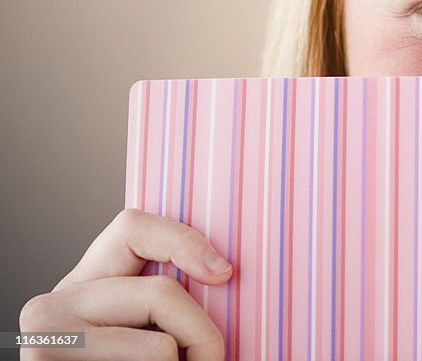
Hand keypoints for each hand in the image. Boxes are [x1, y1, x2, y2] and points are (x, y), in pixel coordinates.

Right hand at [19, 208, 230, 359]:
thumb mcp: (137, 328)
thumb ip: (157, 300)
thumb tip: (222, 271)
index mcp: (80, 283)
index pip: (132, 226)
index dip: (185, 241)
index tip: (224, 273)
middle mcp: (52, 306)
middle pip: (162, 293)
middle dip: (203, 333)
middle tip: (211, 360)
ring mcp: (45, 345)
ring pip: (159, 348)